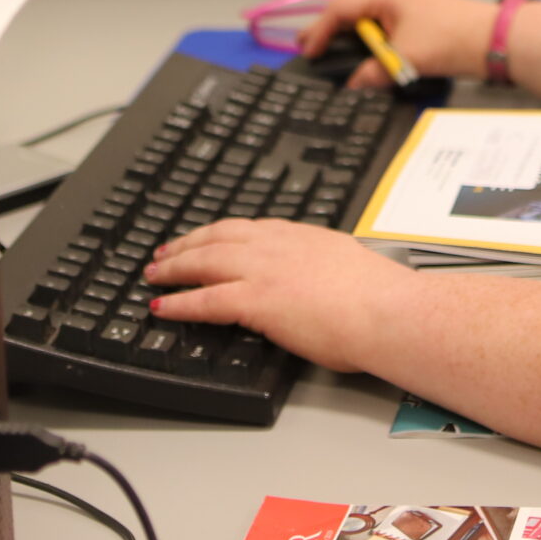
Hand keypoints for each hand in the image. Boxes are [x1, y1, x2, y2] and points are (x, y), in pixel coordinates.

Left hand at [143, 218, 413, 372]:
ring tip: (154, 275)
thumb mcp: (344, 268)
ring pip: (203, 261)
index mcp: (300, 236)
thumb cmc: (379, 299)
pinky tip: (162, 308)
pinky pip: (205, 299)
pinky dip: (179, 303)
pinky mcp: (255, 299)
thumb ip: (320, 270)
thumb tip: (316, 285)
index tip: (204, 238)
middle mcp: (277, 245)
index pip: (247, 228)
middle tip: (164, 253)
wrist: (386, 310)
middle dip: (185, 244)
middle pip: (217, 237)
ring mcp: (263, 270)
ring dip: (173, 268)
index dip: (217, 233)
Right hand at [306, 0, 497, 87]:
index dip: (320, 30)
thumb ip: (373, 73)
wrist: (492, 40)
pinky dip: (369, 37)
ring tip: (331, 49)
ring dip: (349, 32)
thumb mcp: (405, 59)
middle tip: (308, 45)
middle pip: (351, 7)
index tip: (309, 50)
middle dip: (328, 27)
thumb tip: (354, 86)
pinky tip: (365, 52)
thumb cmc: (453, 38)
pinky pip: (383, 23)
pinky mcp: (418, 17)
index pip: (340, 8)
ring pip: (367, 15)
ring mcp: (407, 4)